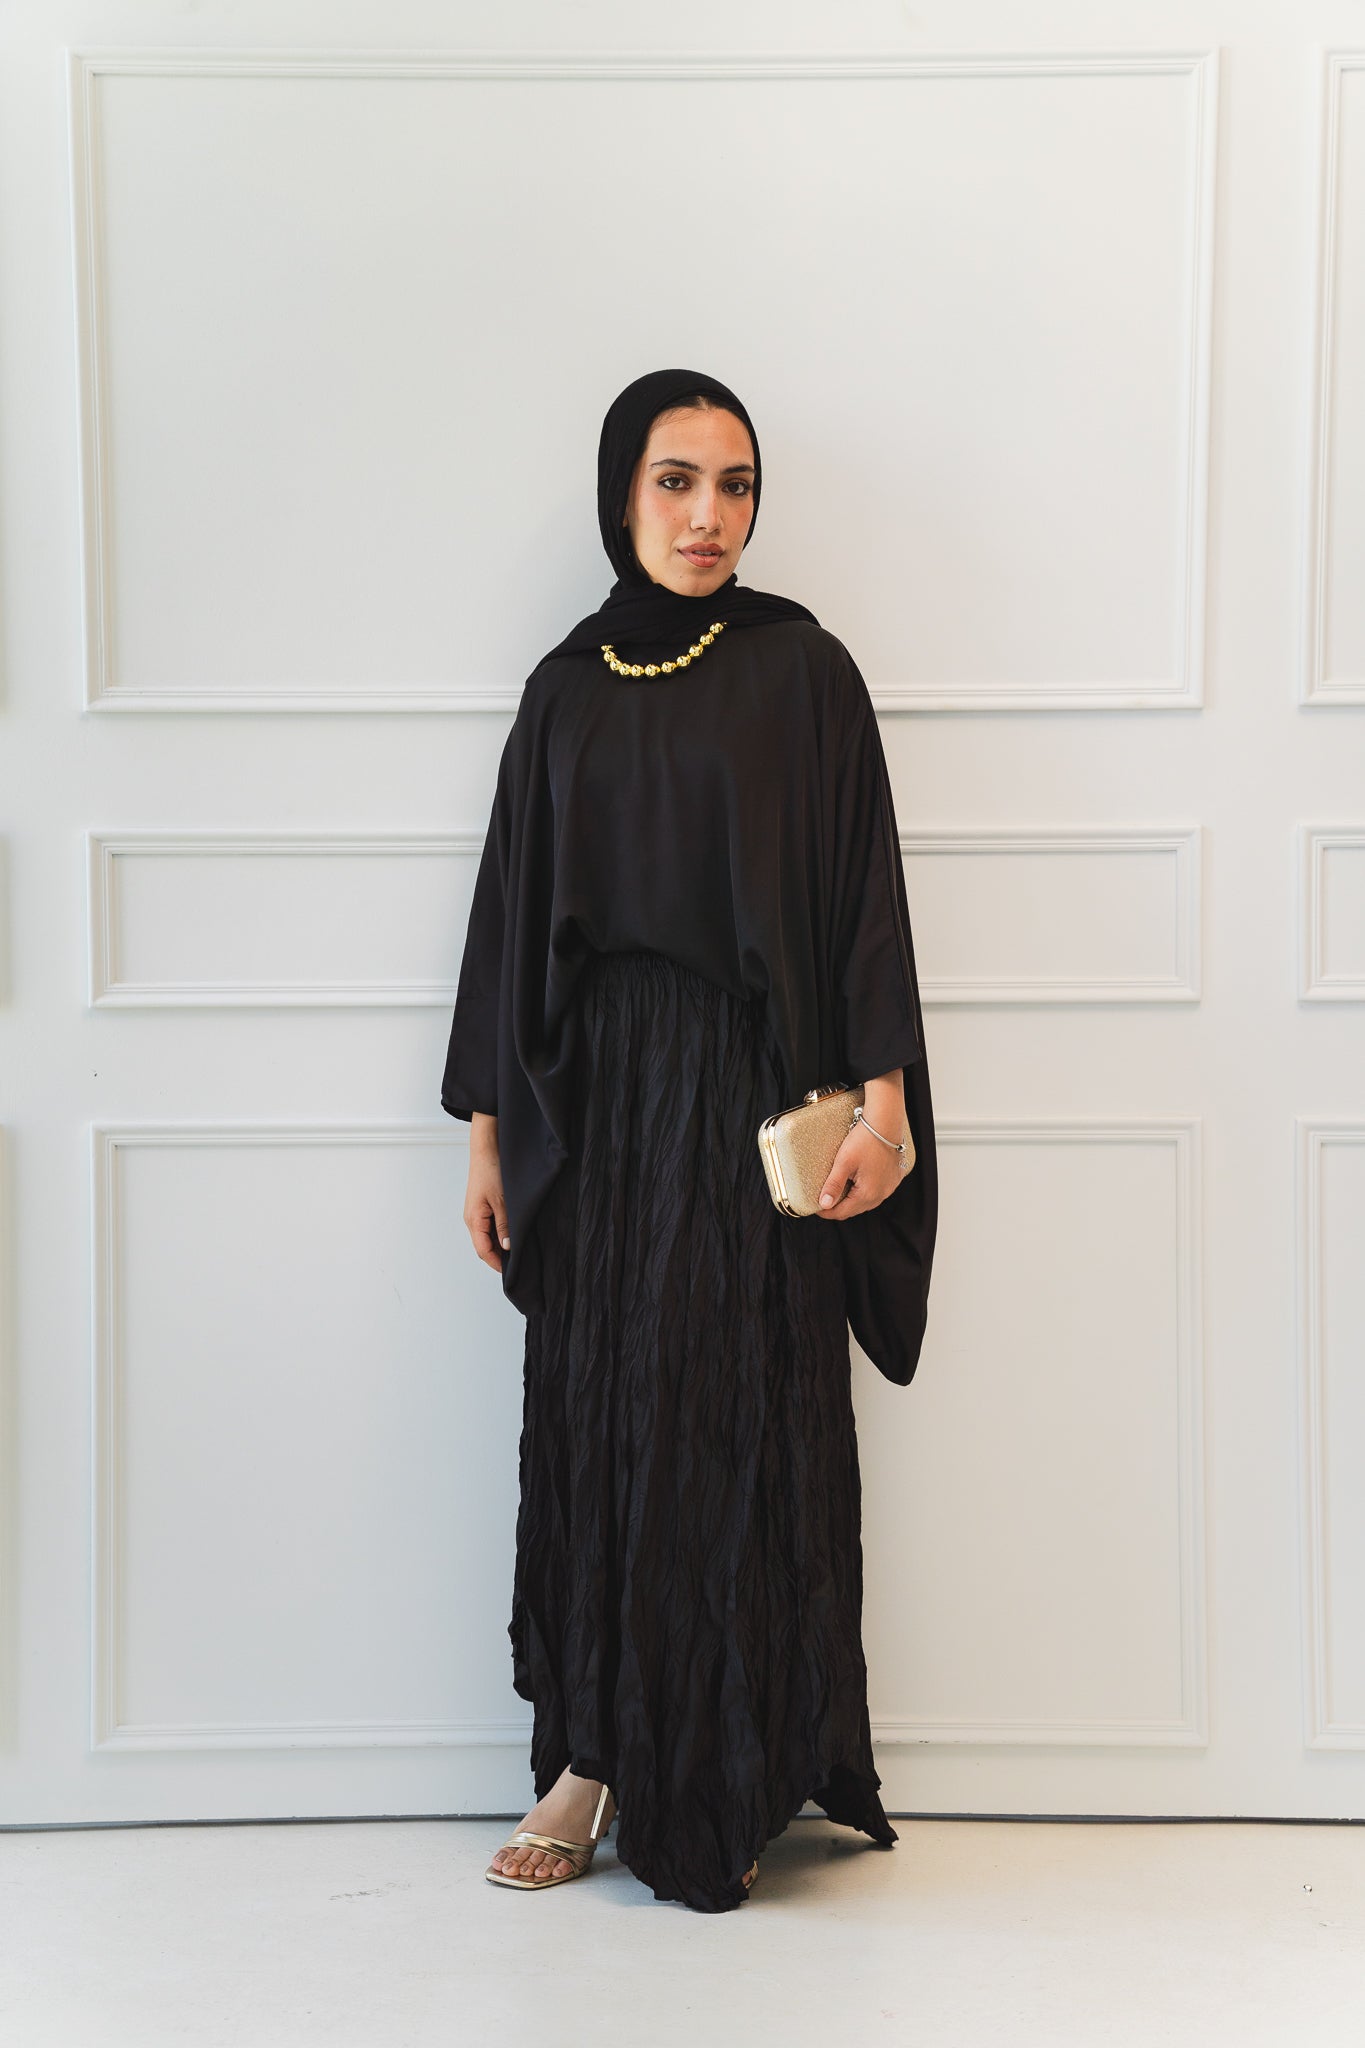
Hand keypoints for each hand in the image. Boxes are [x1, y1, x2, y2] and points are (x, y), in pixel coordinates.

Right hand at [464, 1111, 510, 1271]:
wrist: (487, 1147)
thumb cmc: (491, 1170)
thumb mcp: (503, 1201)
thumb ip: (505, 1226)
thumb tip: (507, 1247)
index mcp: (473, 1220)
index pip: (483, 1251)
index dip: (497, 1264)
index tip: (513, 1272)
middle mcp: (473, 1218)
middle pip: (485, 1246)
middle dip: (500, 1256)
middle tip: (520, 1263)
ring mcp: (478, 1212)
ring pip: (489, 1236)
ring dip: (502, 1244)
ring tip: (520, 1249)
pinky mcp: (484, 1205)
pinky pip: (492, 1225)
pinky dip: (502, 1232)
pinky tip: (515, 1232)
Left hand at [814, 1076, 908, 1220]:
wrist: (886, 1122)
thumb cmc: (865, 1139)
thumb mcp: (844, 1162)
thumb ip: (833, 1185)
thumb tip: (824, 1204)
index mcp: (868, 1194)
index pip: (843, 1212)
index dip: (827, 1212)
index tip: (816, 1207)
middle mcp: (882, 1194)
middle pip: (855, 1209)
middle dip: (839, 1206)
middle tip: (825, 1198)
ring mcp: (890, 1186)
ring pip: (867, 1201)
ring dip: (853, 1199)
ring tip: (840, 1189)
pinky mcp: (895, 1177)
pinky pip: (878, 1190)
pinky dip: (867, 1190)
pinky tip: (859, 1180)